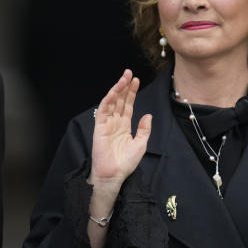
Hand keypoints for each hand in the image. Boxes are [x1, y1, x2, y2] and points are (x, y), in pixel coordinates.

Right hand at [89, 69, 151, 194]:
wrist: (115, 174)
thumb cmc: (126, 163)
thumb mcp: (141, 144)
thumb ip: (144, 129)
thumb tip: (147, 115)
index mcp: (124, 126)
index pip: (127, 105)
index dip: (131, 92)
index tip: (136, 80)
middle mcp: (115, 122)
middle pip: (119, 100)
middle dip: (124, 86)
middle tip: (129, 73)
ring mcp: (107, 123)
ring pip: (111, 102)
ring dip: (117, 89)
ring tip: (124, 78)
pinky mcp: (99, 127)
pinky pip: (103, 110)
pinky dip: (108, 100)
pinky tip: (114, 91)